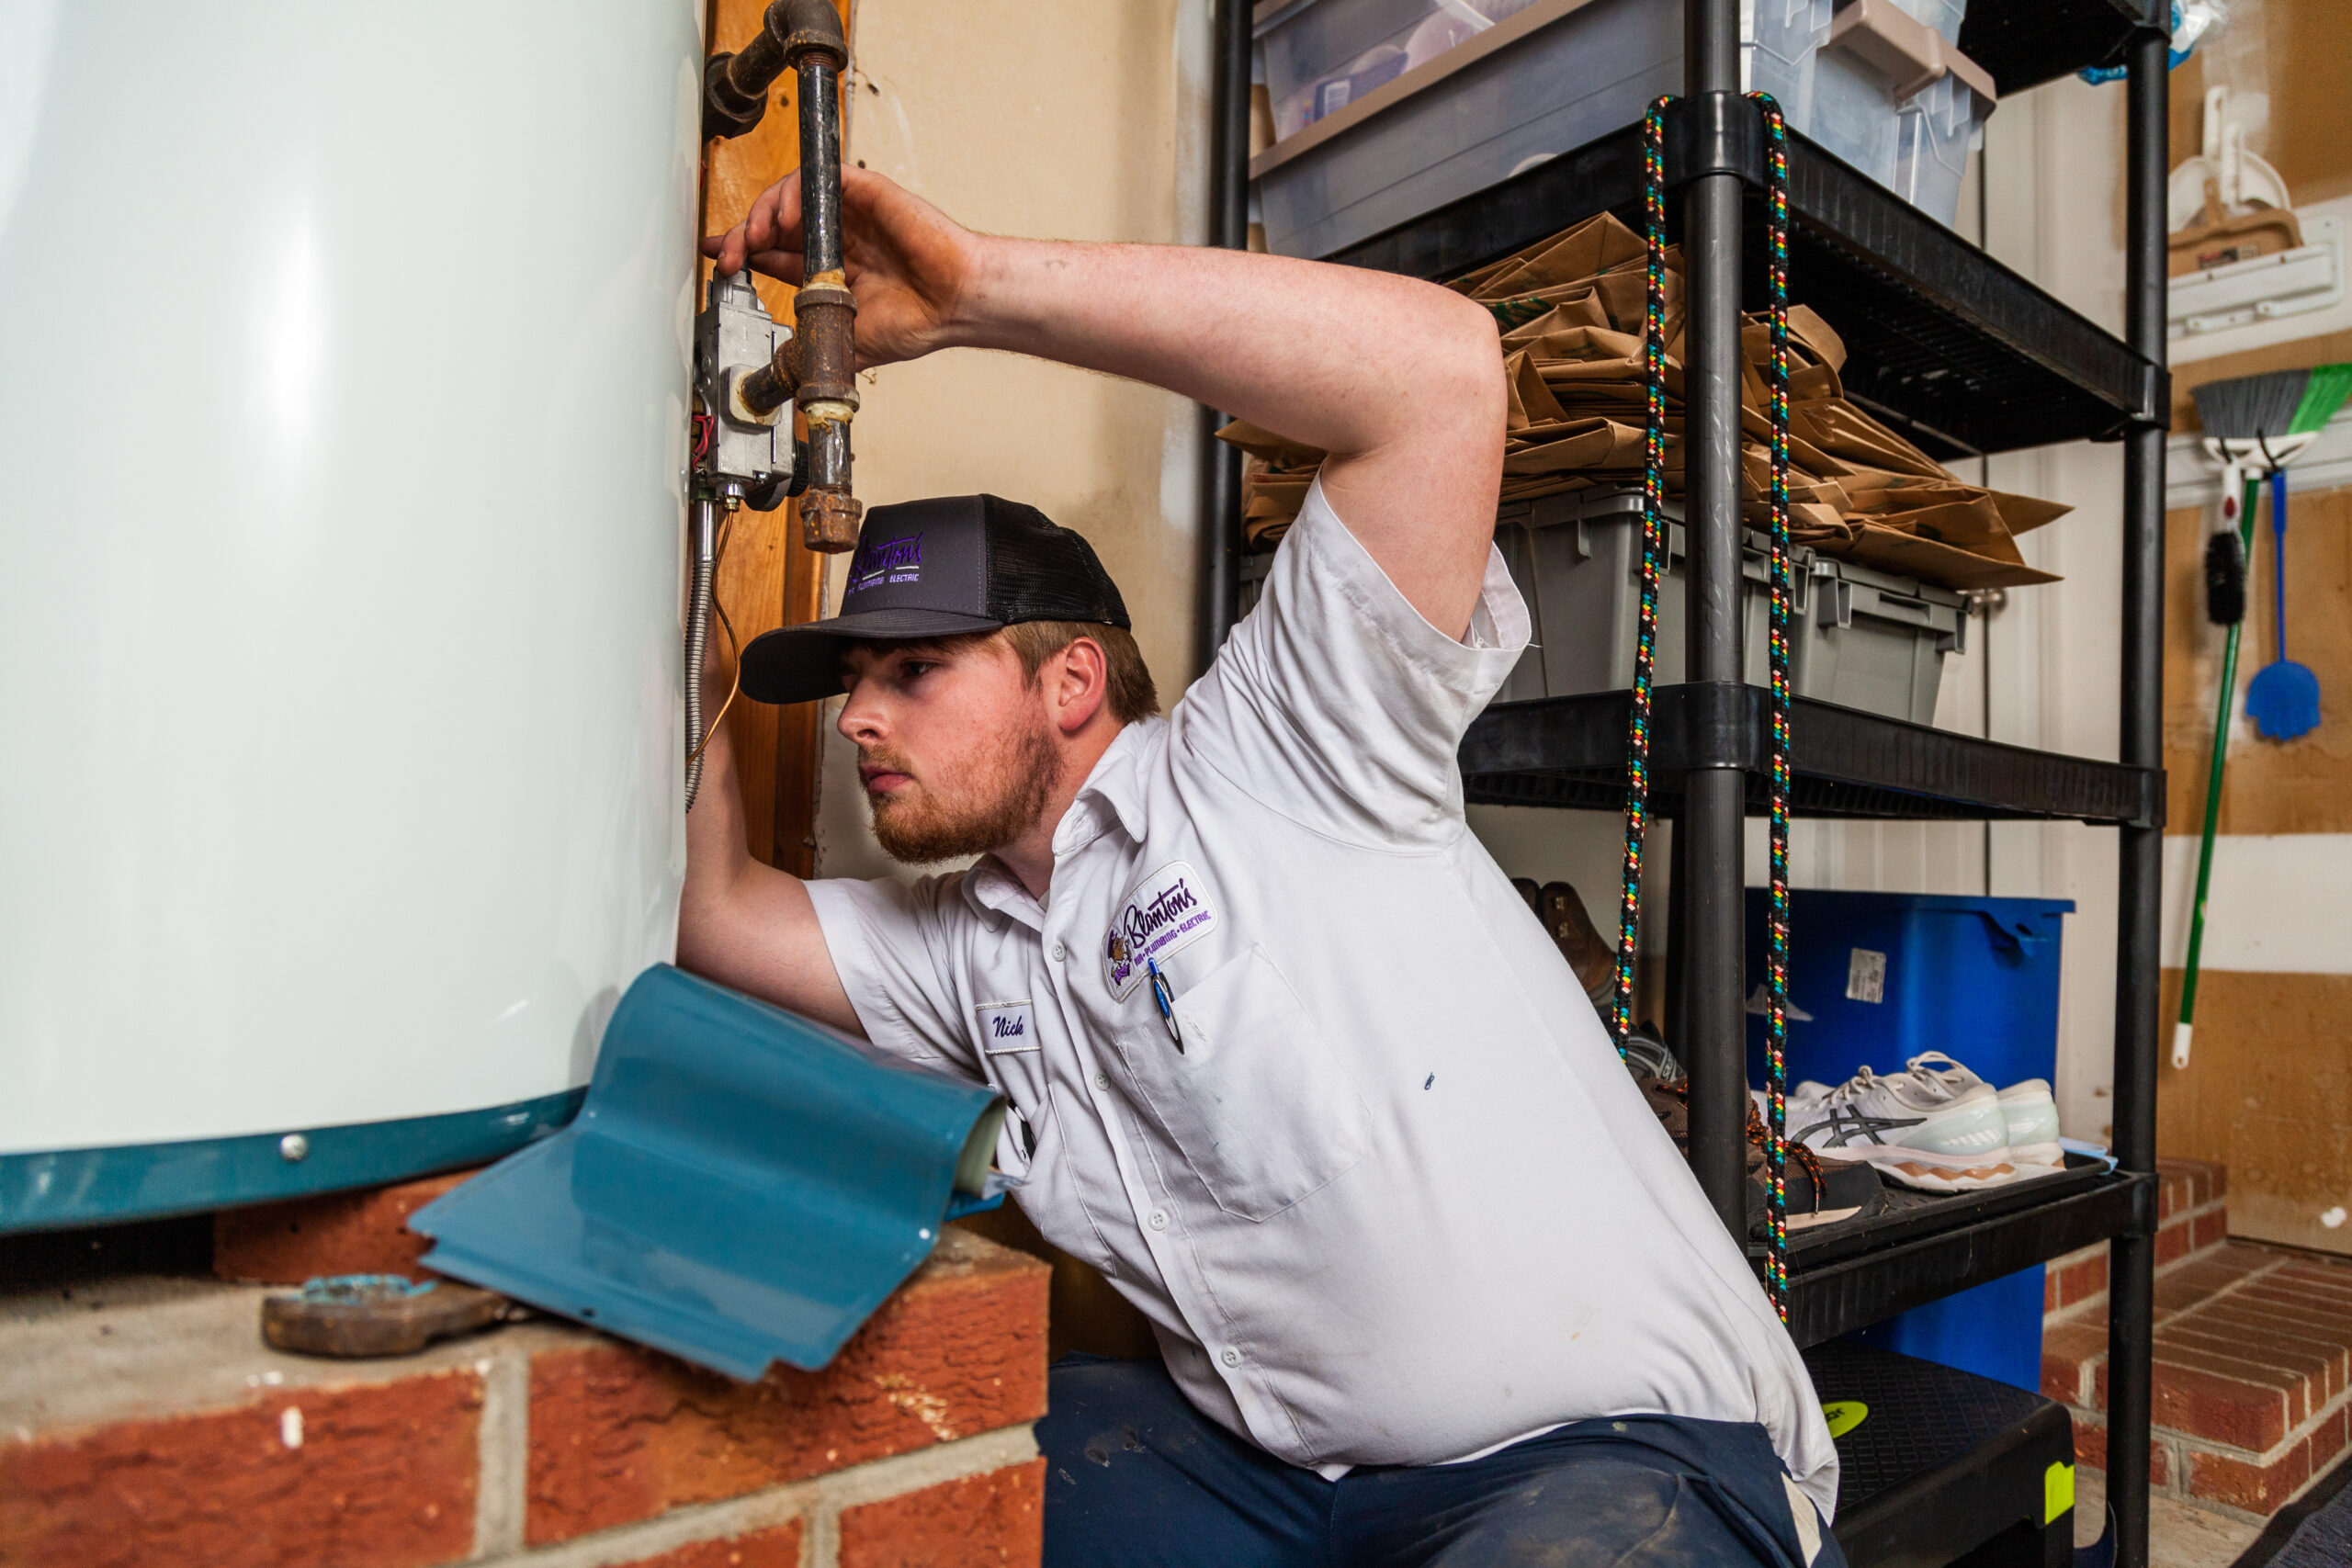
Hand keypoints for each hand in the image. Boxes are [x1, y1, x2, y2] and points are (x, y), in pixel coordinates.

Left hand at [703, 166, 980, 369]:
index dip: (742, 249)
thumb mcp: (844, 341)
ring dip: (761, 212)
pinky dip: (792, 193)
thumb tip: (778, 371)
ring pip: (789, 194)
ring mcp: (850, 213)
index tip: (717, 254)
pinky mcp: (865, 192)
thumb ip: (810, 346)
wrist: (953, 303)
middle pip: (773, 222)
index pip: (774, 252)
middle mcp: (838, 237)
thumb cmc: (917, 321)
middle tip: (728, 253)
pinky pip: (819, 178)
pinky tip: (784, 219)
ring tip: (754, 236)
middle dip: (742, 235)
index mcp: (832, 270)